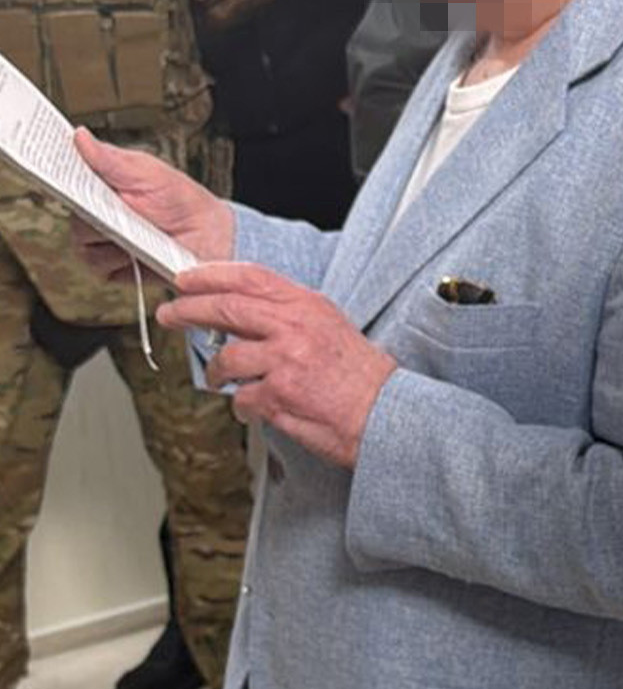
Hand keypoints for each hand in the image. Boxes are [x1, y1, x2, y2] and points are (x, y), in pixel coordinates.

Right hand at [72, 129, 234, 280]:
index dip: (61, 176)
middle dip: (97, 213)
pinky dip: (120, 260)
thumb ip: (112, 159)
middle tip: (121, 209)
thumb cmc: (181, 200)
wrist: (208, 237)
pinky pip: (99, 266)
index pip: (68, 179)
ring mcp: (99, 242)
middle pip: (74, 214)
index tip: (64, 174)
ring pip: (84, 242)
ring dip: (114, 238)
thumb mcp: (150, 172)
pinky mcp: (108, 268)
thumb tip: (80, 136)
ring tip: (142, 232)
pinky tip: (140, 252)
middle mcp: (94, 213)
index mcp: (100, 184)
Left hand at [158, 262, 396, 469]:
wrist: (385, 413)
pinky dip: (243, 405)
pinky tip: (255, 406)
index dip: (211, 275)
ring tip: (219, 379)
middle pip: (225, 309)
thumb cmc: (359, 376)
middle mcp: (294, 328)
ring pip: (226, 359)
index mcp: (307, 305)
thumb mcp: (328, 325)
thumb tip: (244, 311)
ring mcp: (284, 362)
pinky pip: (241, 398)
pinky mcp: (278, 396)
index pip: (249, 276)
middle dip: (188, 310)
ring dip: (216, 373)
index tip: (187, 279)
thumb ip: (288, 314)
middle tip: (170, 315)